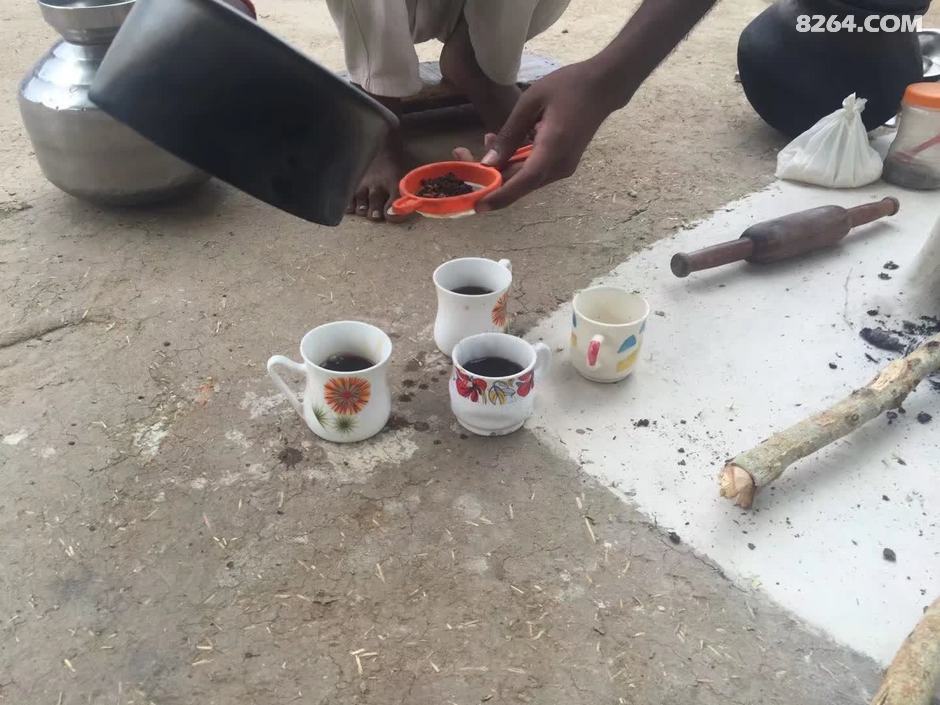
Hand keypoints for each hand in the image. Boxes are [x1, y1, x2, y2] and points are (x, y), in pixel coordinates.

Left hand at [473, 59, 626, 211]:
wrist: (604, 86)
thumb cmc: (568, 86)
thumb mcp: (531, 102)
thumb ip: (509, 134)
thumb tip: (488, 163)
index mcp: (553, 150)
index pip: (523, 181)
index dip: (499, 195)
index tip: (477, 205)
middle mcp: (559, 166)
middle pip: (519, 182)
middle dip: (490, 176)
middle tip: (462, 154)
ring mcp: (562, 168)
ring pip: (524, 178)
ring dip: (502, 166)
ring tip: (487, 139)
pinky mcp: (562, 164)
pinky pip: (533, 171)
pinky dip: (515, 162)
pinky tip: (504, 143)